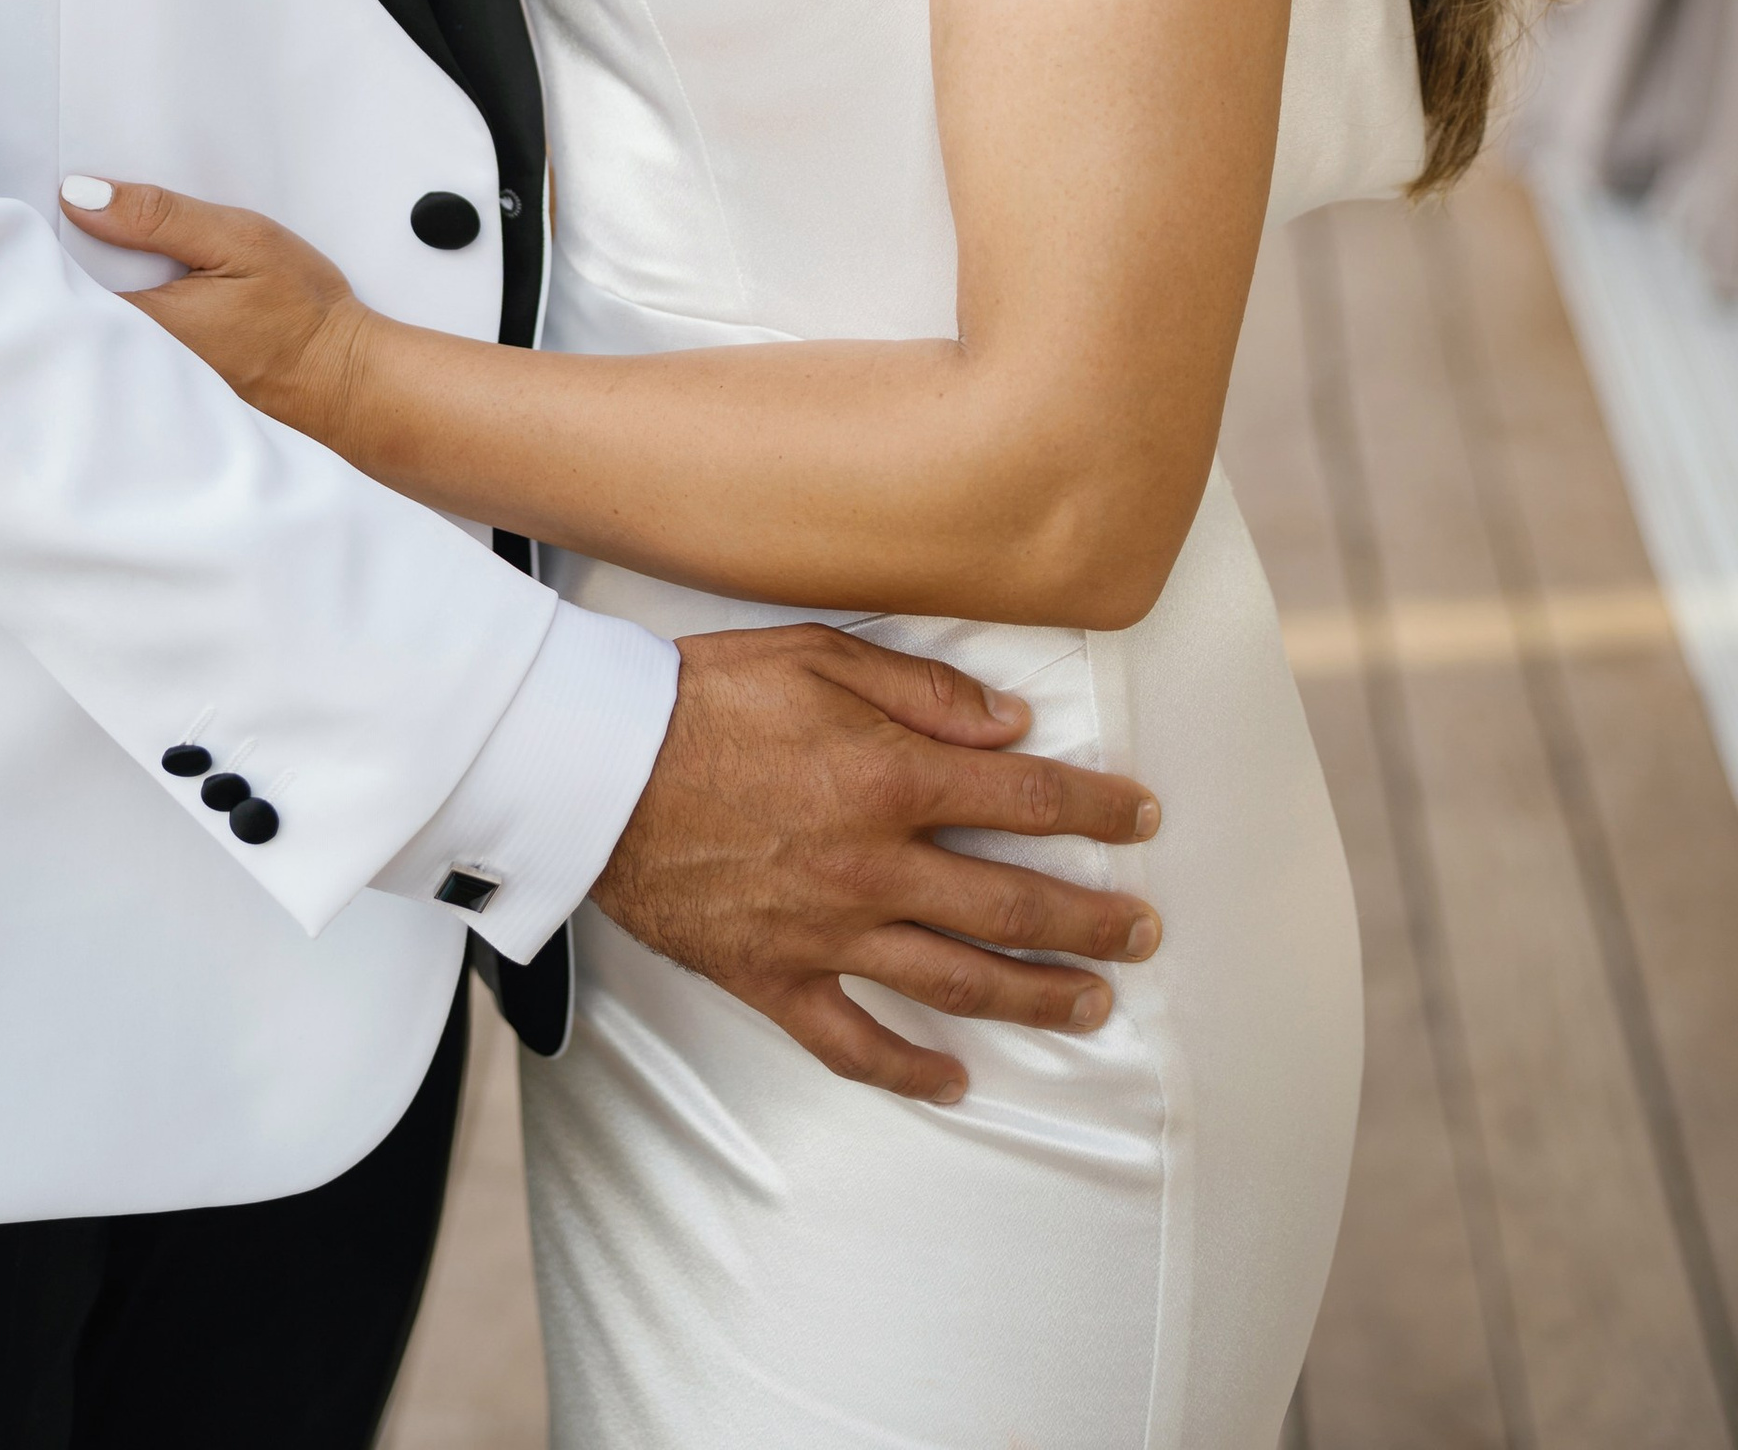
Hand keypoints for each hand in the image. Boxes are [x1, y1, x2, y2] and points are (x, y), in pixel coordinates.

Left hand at [63, 177, 370, 444]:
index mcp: (136, 322)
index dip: (55, 234)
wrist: (344, 378)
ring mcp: (147, 377)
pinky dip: (131, 309)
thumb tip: (81, 194)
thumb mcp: (235, 240)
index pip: (60, 274)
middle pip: (73, 298)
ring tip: (125, 245)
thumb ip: (157, 217)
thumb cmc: (299, 312)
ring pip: (100, 318)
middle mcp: (130, 358)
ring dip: (104, 282)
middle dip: (76, 257)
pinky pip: (128, 338)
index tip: (66, 201)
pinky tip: (154, 287)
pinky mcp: (168, 383)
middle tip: (97, 212)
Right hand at [594, 623, 1161, 1103]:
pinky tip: (956, 1084)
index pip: (1026, 800)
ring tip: (1092, 1007)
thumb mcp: (817, 654)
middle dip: (1093, 921)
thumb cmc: (701, 698)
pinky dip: (911, 1071)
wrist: (593, 768)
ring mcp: (828, 932)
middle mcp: (875, 863)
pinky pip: (856, 1043)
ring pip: (958, 982)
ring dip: (1037, 997)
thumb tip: (1011, 727)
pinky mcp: (774, 978)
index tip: (1141, 819)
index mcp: (891, 776)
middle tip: (1144, 931)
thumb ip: (922, 692)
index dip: (1095, 809)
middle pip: (1014, 905)